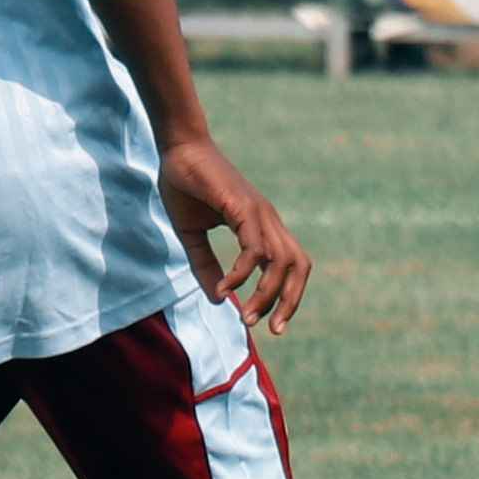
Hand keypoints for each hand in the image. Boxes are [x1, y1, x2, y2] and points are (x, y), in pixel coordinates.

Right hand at [162, 132, 307, 335]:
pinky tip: (225, 286)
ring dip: (267, 293)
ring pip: (281, 261)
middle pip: (299, 266)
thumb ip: (205, 265)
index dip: (287, 295)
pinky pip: (254, 248)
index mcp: (261, 225)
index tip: (270, 323)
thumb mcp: (192, 234)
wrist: (179, 148)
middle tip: (273, 330)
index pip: (291, 264)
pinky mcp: (243, 207)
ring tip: (245, 314)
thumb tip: (218, 298)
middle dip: (291, 301)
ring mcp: (259, 213)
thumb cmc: (185, 185)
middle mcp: (268, 220)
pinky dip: (243, 272)